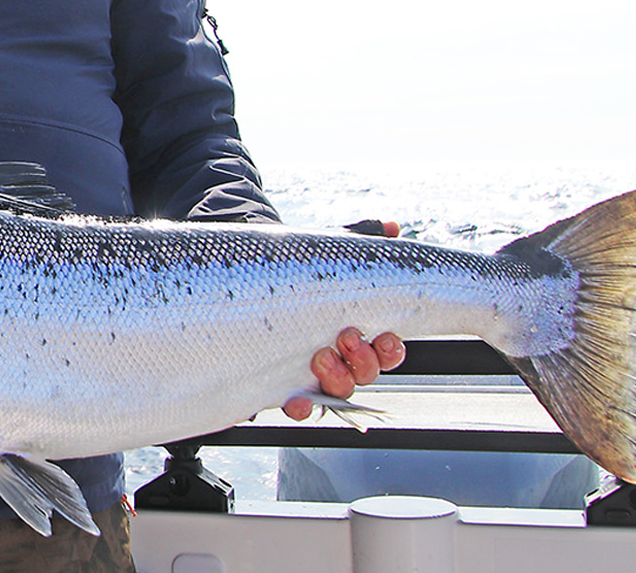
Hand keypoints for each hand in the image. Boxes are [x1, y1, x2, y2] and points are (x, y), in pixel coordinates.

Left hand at [281, 219, 404, 420]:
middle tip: (345, 337)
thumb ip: (360, 240)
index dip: (391, 349)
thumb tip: (393, 227)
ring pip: (337, 390)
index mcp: (355, 329)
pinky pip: (298, 404)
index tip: (384, 336)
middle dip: (362, 361)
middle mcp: (338, 356)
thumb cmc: (292, 266)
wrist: (242, 275)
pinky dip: (302, 407)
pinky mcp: (280, 381)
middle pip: (365, 374)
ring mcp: (310, 371)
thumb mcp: (325, 252)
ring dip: (337, 379)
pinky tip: (298, 401)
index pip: (386, 350)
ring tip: (320, 356)